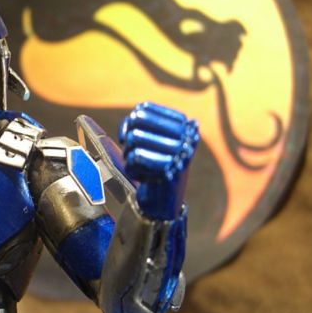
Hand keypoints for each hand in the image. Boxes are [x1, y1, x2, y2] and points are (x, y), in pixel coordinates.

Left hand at [119, 102, 198, 219]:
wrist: (164, 203)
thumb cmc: (154, 168)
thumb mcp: (150, 142)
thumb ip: (138, 125)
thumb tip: (133, 117)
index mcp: (182, 125)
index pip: (144, 109)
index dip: (129, 121)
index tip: (127, 135)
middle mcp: (185, 135)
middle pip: (136, 123)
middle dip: (128, 140)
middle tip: (134, 154)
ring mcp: (180, 154)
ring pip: (134, 139)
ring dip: (129, 156)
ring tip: (140, 166)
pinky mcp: (170, 172)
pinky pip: (135, 159)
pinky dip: (132, 170)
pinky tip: (143, 177)